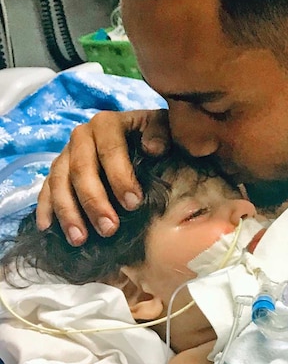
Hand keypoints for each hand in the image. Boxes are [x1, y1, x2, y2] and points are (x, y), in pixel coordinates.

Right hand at [35, 109, 170, 244]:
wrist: (140, 135)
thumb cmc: (155, 136)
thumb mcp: (164, 127)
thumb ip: (161, 133)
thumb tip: (153, 148)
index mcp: (107, 124)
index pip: (110, 149)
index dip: (120, 177)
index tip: (134, 204)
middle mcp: (82, 136)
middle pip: (81, 170)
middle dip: (94, 202)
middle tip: (109, 229)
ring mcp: (66, 154)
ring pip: (59, 182)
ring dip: (68, 212)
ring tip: (80, 239)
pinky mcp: (57, 171)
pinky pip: (45, 189)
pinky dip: (46, 208)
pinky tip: (48, 229)